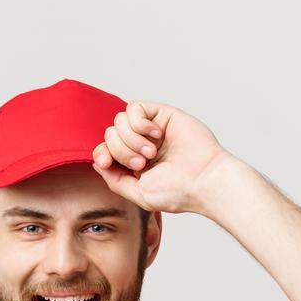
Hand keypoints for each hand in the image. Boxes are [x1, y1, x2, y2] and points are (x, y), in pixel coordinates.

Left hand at [90, 100, 234, 215]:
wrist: (203, 180)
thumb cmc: (177, 191)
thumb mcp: (138, 193)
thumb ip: (115, 179)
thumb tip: (98, 162)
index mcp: (135, 163)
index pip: (106, 150)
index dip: (101, 153)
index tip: (107, 161)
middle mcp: (142, 144)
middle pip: (110, 135)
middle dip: (121, 151)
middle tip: (143, 163)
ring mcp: (151, 129)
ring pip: (119, 121)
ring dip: (131, 139)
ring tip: (152, 153)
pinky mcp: (162, 114)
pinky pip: (134, 107)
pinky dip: (139, 123)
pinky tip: (156, 135)